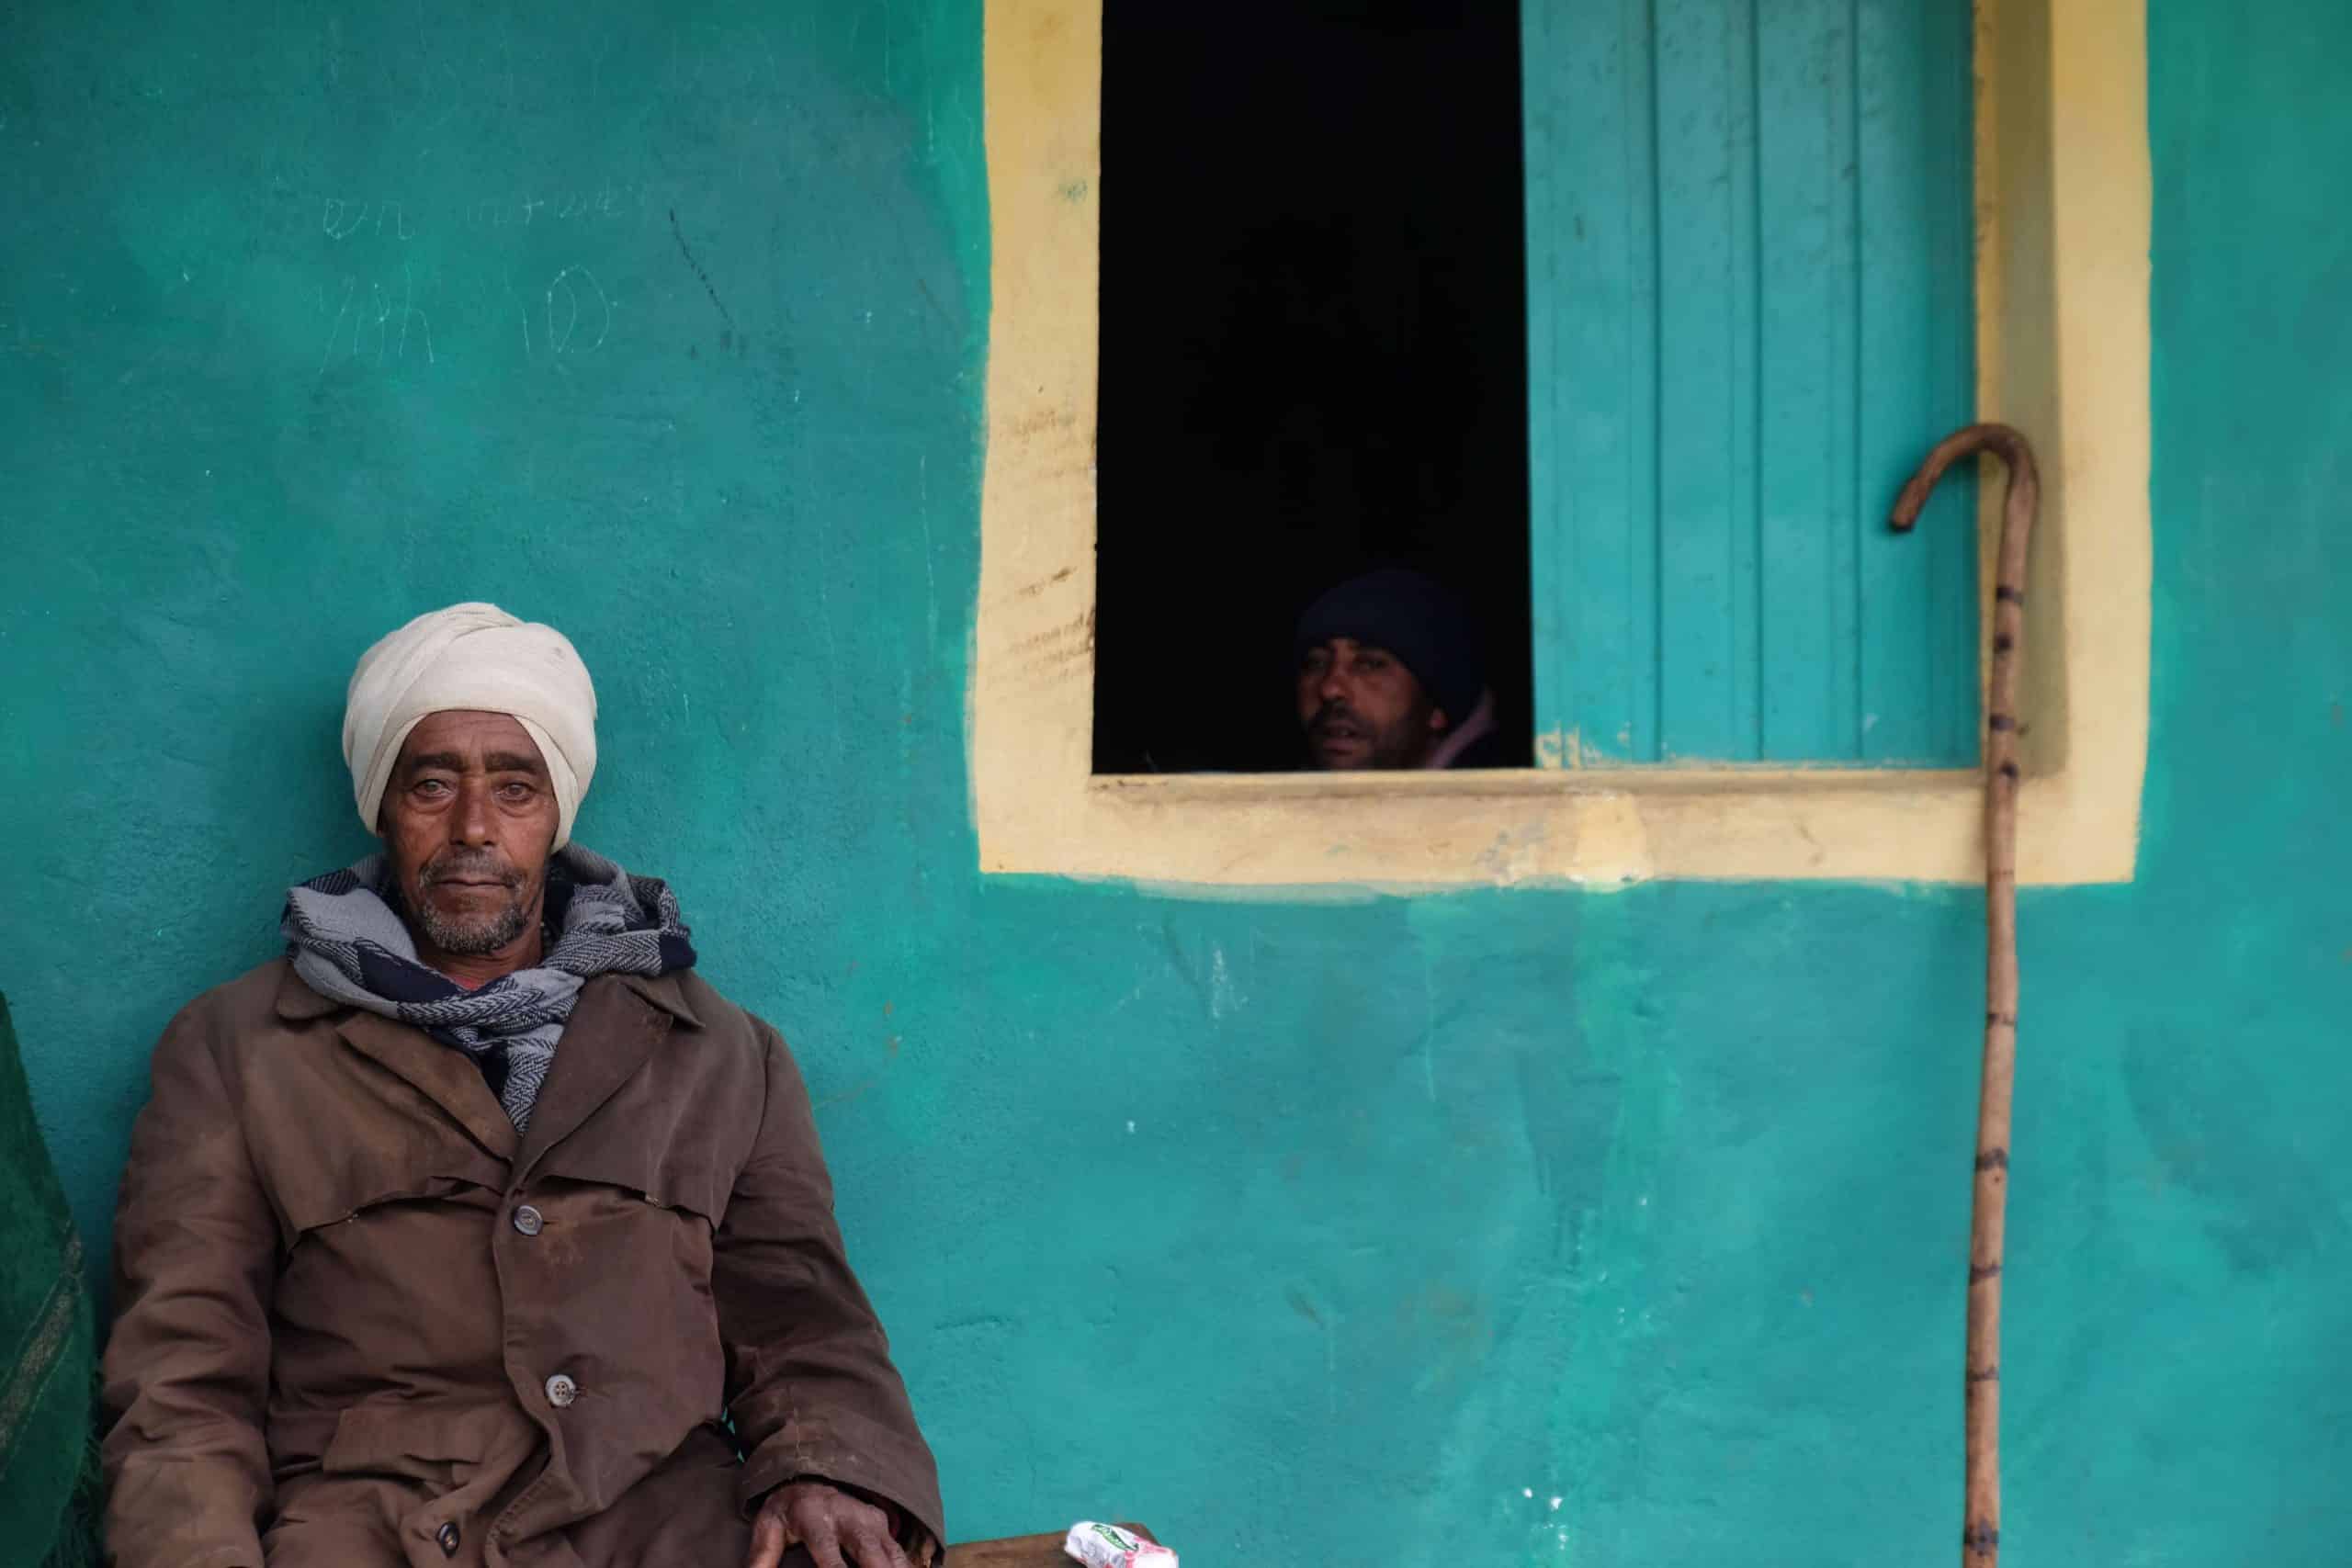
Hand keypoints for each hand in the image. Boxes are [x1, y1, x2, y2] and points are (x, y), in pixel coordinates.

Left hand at [747, 1479, 912, 1567]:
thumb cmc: (787, 1510)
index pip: (829, 1554)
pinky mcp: (882, 1521)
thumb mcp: (767, 1528)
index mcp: (815, 1518)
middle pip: (868, 1551)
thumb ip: (761, 1557)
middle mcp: (847, 1516)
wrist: (808, 1475)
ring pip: (889, 1552)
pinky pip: (898, 1550)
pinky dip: (903, 1567)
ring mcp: (868, 1518)